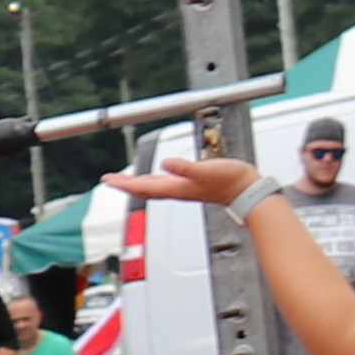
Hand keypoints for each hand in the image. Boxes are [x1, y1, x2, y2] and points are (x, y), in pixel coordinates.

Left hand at [114, 153, 253, 211]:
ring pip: (153, 186)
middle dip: (126, 184)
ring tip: (124, 179)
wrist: (246, 190)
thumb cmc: (229, 181)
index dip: (124, 184)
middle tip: (110, 179)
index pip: (143, 187)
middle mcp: (176, 190)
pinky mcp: (191, 184)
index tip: (108, 180)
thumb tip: (165, 164)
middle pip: (144, 188)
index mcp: (176, 187)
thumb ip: (185, 168)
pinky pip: (165, 182)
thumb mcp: (205, 170)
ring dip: (137, 183)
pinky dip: (154, 179)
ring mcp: (183, 188)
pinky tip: (154, 175)